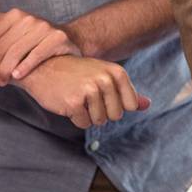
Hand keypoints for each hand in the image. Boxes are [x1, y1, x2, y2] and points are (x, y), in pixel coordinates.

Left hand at [0, 7, 81, 83]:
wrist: (67, 38)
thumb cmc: (34, 37)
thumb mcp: (14, 25)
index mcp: (14, 15)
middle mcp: (28, 19)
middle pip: (0, 48)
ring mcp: (44, 28)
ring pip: (15, 53)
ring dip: (4, 71)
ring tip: (1, 81)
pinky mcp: (58, 38)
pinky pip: (36, 55)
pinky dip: (24, 67)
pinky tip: (17, 76)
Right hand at [16, 54, 149, 125]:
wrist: (44, 67)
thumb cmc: (77, 73)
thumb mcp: (104, 76)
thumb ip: (126, 92)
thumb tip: (147, 105)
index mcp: (116, 72)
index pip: (130, 105)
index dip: (116, 104)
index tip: (102, 93)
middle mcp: (105, 80)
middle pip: (115, 115)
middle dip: (101, 111)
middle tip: (86, 95)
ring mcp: (89, 91)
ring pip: (99, 121)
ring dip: (87, 114)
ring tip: (77, 97)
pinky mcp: (73, 103)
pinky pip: (83, 124)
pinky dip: (75, 118)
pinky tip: (68, 102)